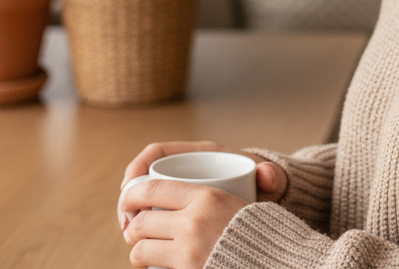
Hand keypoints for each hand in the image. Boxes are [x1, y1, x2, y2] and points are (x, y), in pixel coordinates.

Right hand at [119, 141, 286, 230]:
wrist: (269, 196)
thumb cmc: (265, 184)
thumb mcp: (268, 180)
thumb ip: (271, 176)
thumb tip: (267, 175)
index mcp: (202, 154)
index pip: (158, 152)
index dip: (137, 167)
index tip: (128, 189)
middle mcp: (187, 168)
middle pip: (145, 178)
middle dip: (129, 200)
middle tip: (127, 226)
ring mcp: (182, 189)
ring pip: (145, 198)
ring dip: (132, 215)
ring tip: (131, 238)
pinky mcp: (180, 209)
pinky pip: (153, 214)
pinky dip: (143, 227)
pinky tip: (141, 245)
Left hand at [121, 178, 244, 268]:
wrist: (274, 260)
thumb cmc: (254, 229)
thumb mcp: (235, 201)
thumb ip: (206, 196)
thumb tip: (201, 186)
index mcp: (206, 195)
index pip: (153, 188)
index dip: (132, 194)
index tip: (128, 199)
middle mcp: (193, 221)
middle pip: (142, 221)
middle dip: (133, 227)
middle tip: (135, 231)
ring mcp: (188, 250)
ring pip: (140, 249)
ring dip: (137, 251)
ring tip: (143, 252)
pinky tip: (152, 267)